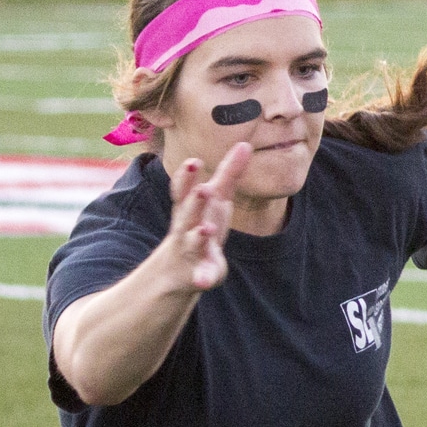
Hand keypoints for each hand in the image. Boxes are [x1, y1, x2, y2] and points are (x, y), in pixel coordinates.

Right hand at [162, 143, 250, 291]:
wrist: (181, 266)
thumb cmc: (201, 221)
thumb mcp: (216, 198)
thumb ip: (229, 172)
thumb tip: (245, 144)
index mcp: (191, 206)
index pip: (185, 188)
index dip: (187, 176)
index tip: (193, 161)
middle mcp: (187, 225)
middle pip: (189, 211)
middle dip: (195, 200)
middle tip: (203, 189)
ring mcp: (191, 249)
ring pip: (193, 240)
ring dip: (199, 235)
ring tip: (206, 229)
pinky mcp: (201, 271)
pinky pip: (201, 275)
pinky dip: (203, 277)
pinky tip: (205, 282)